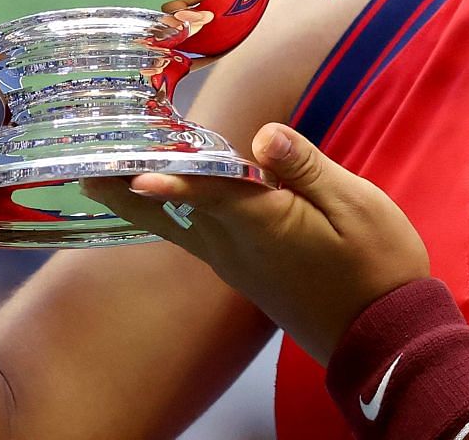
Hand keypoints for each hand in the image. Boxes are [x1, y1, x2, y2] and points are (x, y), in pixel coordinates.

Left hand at [83, 124, 430, 363]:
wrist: (384, 335)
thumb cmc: (377, 264)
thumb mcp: (355, 206)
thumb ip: (306, 167)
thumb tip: (264, 134)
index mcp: (266, 225)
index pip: (211, 193)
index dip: (173, 180)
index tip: (133, 174)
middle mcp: (239, 248)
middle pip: (174, 214)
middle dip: (129, 192)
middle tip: (84, 173)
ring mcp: (238, 265)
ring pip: (178, 229)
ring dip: (141, 205)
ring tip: (104, 183)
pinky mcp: (246, 274)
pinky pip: (195, 239)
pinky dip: (170, 216)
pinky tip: (160, 204)